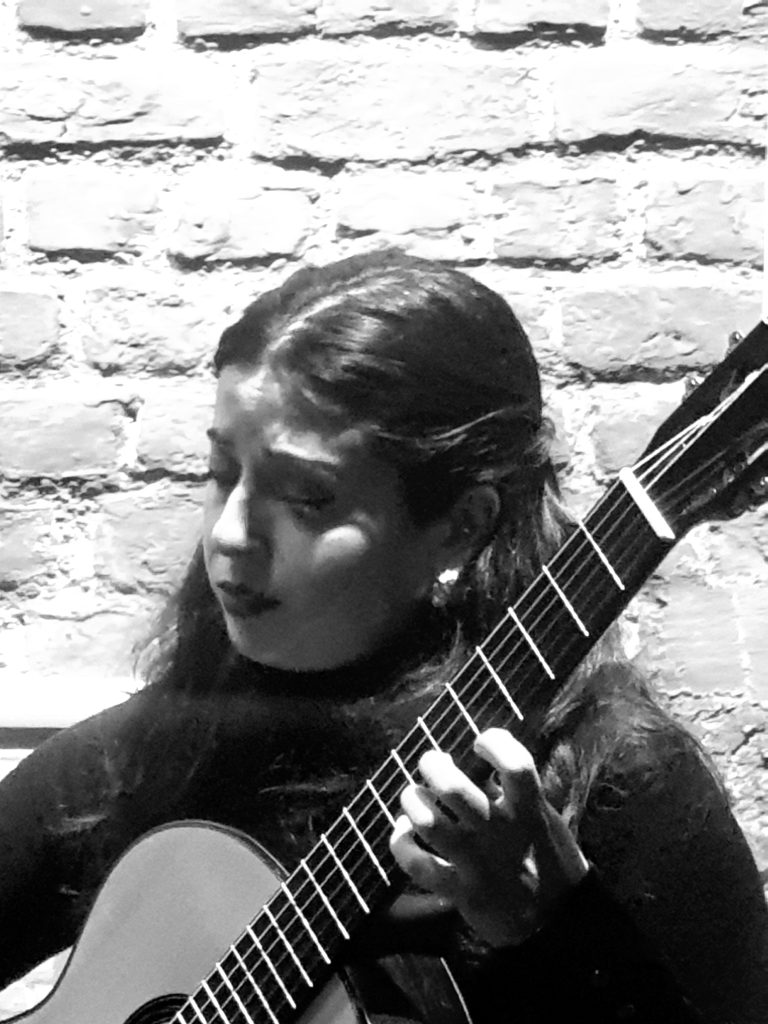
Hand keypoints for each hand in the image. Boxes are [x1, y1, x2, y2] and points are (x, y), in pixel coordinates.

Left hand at [389, 728, 588, 946]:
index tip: (480, 743)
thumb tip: (470, 760)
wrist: (557, 922)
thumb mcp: (540, 818)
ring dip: (413, 801)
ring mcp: (479, 863)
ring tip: (413, 795)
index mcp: (529, 810)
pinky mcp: (462, 891)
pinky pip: (419, 866)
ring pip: (429, 823)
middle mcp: (501, 833)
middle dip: (433, 766)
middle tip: (431, 762)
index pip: (516, 765)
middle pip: (453, 789)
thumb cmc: (546, 857)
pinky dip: (401, 844)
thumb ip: (509, 791)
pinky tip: (402, 832)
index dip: (495, 742)